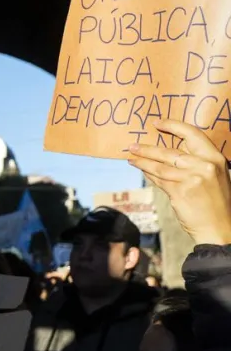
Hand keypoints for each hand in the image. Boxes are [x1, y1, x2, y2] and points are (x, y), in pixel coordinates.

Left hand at [127, 120, 230, 245]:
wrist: (219, 226)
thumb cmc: (216, 201)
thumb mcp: (214, 176)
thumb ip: (196, 162)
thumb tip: (170, 152)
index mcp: (215, 158)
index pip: (193, 134)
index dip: (173, 126)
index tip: (156, 123)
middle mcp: (204, 166)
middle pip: (170, 152)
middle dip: (148, 148)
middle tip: (132, 145)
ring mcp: (191, 179)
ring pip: (160, 167)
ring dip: (143, 162)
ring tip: (131, 158)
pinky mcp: (180, 192)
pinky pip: (159, 180)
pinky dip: (149, 175)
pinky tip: (141, 170)